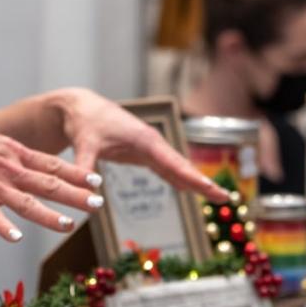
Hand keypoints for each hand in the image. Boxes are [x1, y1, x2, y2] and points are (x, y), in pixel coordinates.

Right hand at [0, 105, 101, 241]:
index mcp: (13, 154)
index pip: (52, 164)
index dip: (76, 174)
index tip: (97, 182)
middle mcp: (8, 169)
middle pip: (48, 184)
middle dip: (75, 195)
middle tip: (98, 204)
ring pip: (25, 202)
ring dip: (49, 215)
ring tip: (70, 226)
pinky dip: (3, 226)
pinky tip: (17, 237)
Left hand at [53, 89, 226, 200]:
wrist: (79, 108)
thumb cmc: (84, 123)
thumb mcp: (83, 144)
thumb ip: (86, 168)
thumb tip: (90, 193)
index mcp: (145, 140)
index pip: (174, 163)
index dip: (193, 178)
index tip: (211, 188)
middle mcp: (152, 144)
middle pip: (183, 167)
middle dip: (204, 183)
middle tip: (226, 198)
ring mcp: (149, 148)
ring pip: (178, 168)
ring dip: (196, 183)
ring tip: (217, 197)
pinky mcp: (142, 153)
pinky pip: (166, 169)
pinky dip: (179, 179)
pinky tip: (189, 190)